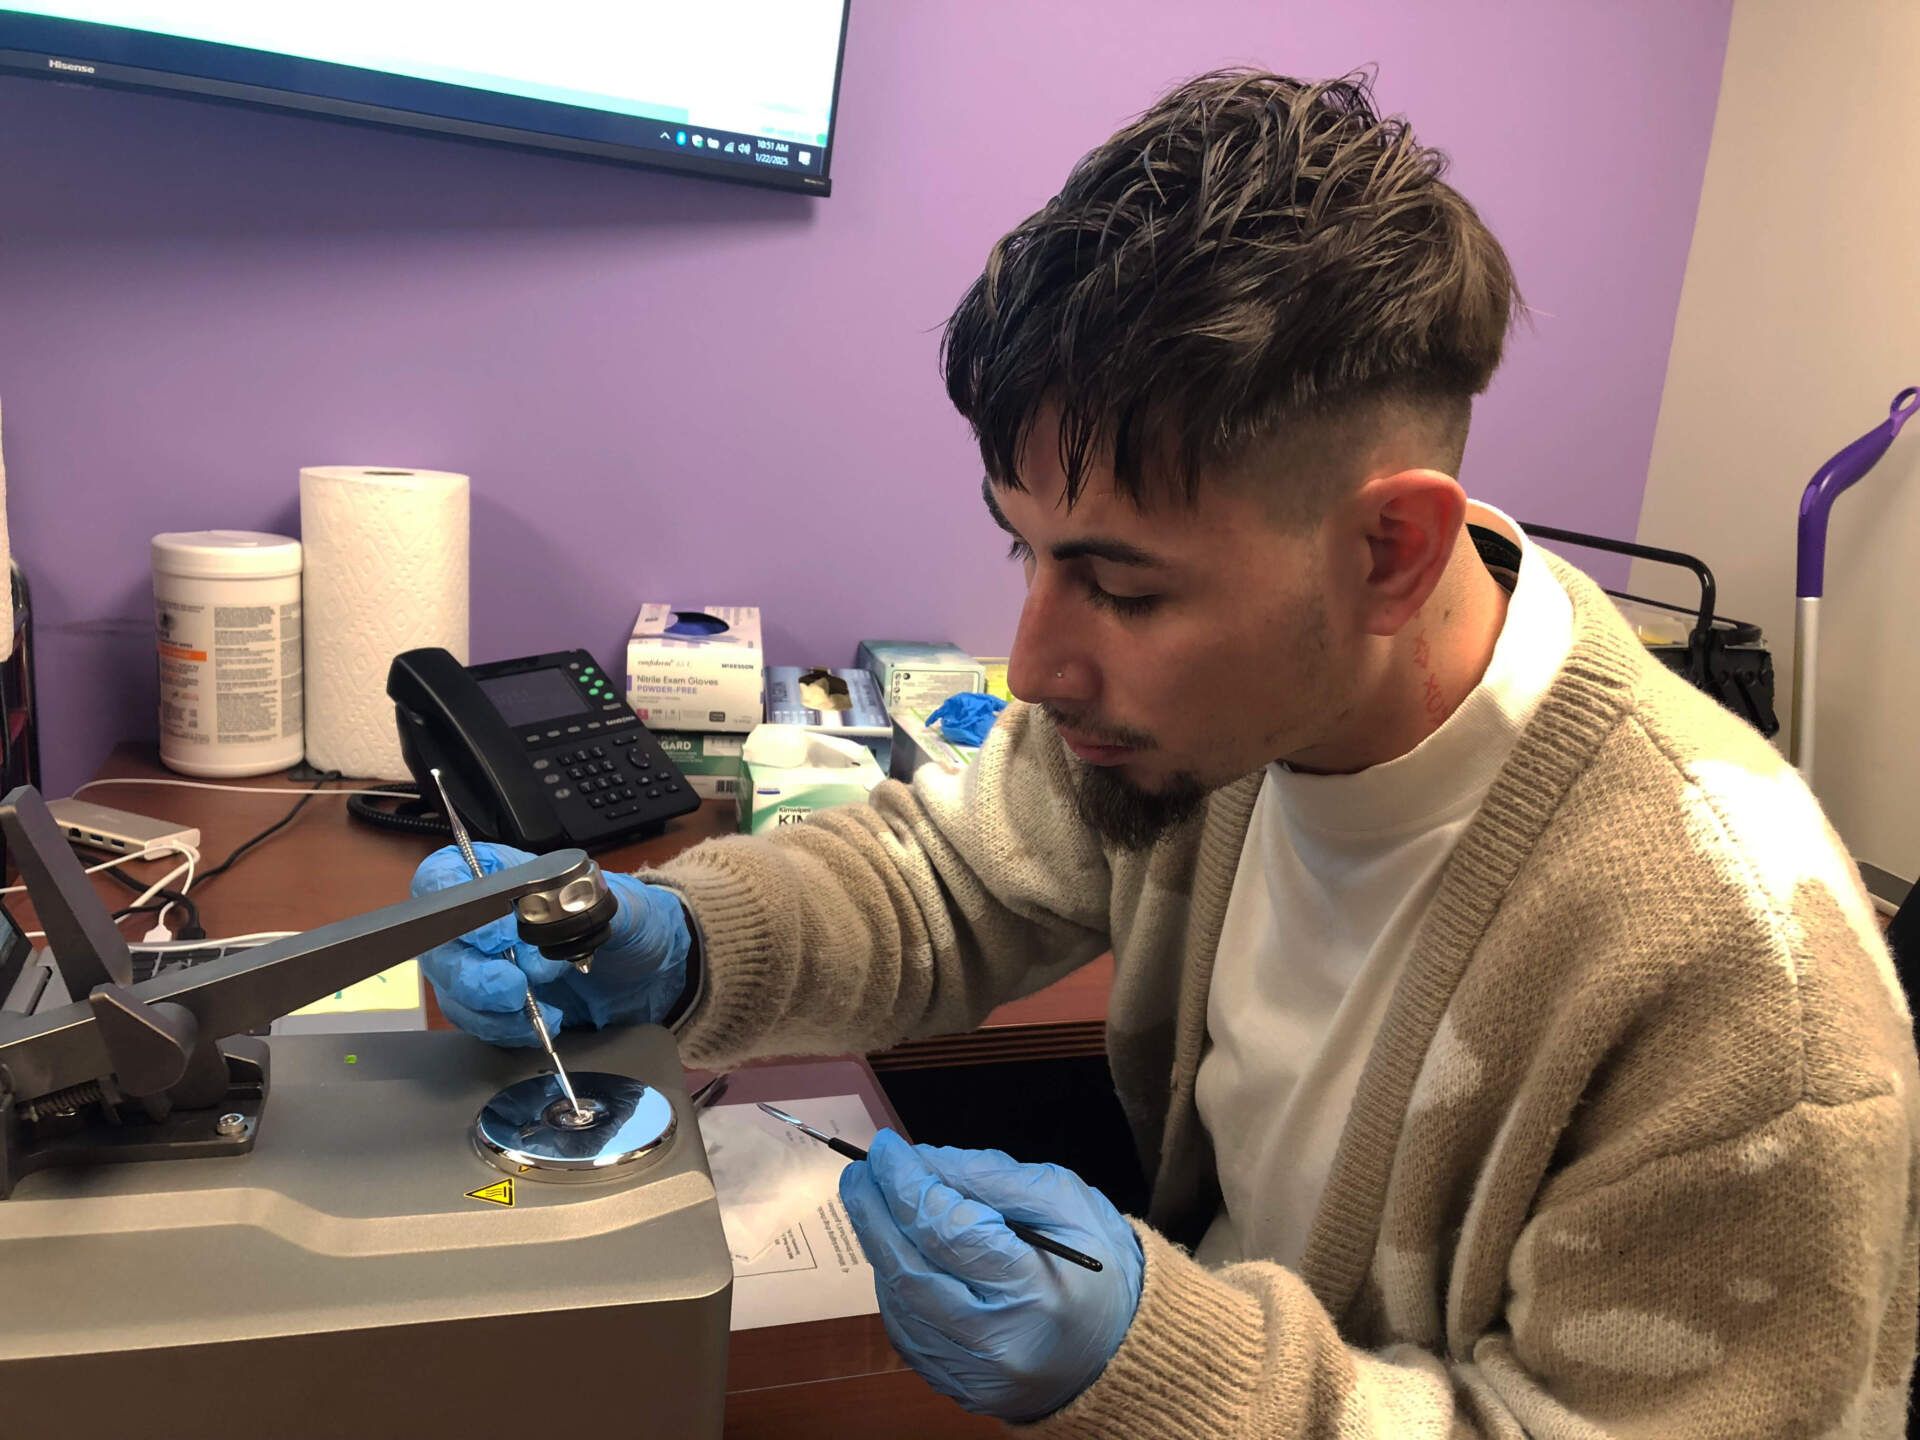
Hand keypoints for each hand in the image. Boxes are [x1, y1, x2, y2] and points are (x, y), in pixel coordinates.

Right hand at [411, 842, 691, 1045]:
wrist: (647, 972)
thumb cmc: (630, 923)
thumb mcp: (625, 905)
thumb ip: (596, 901)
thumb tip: (571, 904)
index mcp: (504, 874)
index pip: (445, 875)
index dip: (450, 902)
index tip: (494, 931)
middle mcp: (481, 917)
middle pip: (438, 941)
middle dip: (472, 971)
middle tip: (515, 986)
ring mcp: (482, 962)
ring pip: (451, 986)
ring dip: (488, 1006)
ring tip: (537, 1009)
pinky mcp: (492, 1002)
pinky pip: (475, 1018)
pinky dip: (501, 1027)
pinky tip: (537, 1024)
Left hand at [839, 1132, 1142, 1421]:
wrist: (1122, 1350)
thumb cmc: (1098, 1265)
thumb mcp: (1063, 1200)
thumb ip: (990, 1176)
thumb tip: (921, 1160)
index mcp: (1035, 1290)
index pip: (948, 1230)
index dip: (908, 1184)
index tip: (886, 1148)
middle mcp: (998, 1343)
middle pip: (909, 1269)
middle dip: (875, 1211)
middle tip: (859, 1170)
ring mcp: (972, 1374)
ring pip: (899, 1301)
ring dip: (879, 1247)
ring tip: (880, 1205)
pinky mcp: (956, 1388)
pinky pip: (906, 1329)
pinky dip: (895, 1284)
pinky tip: (902, 1253)